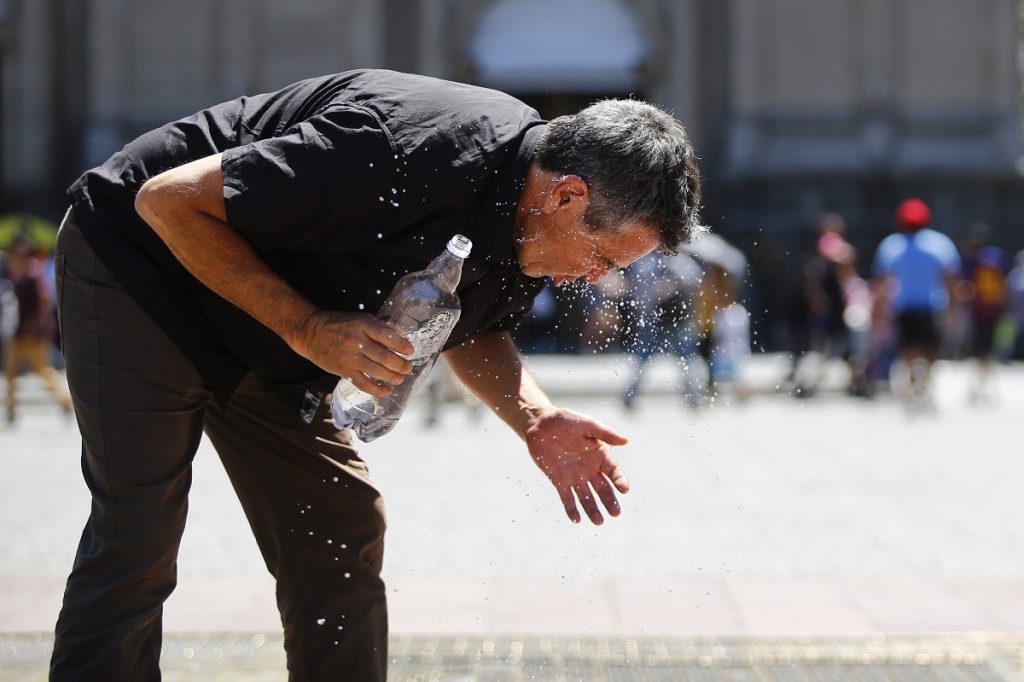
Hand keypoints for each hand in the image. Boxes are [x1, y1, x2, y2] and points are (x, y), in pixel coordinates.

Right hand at [294, 310, 413, 396]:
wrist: (310, 333)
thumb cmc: (338, 324)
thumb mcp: (359, 318)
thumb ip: (379, 326)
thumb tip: (400, 334)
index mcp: (362, 325)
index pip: (386, 336)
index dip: (401, 345)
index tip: (410, 350)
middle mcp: (356, 341)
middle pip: (384, 357)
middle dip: (400, 364)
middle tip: (408, 367)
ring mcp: (349, 358)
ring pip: (376, 371)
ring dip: (392, 377)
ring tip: (401, 378)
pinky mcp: (343, 371)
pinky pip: (363, 384)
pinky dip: (377, 389)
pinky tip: (387, 390)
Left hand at [523, 407, 629, 524]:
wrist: (540, 424)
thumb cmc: (565, 421)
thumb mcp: (586, 424)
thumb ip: (605, 433)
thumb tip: (626, 440)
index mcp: (599, 455)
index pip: (614, 471)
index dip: (620, 480)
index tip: (624, 489)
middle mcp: (590, 469)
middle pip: (603, 489)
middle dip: (609, 501)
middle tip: (615, 513)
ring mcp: (575, 477)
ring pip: (586, 497)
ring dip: (592, 509)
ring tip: (598, 521)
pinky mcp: (559, 481)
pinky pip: (567, 498)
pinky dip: (572, 509)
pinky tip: (576, 519)